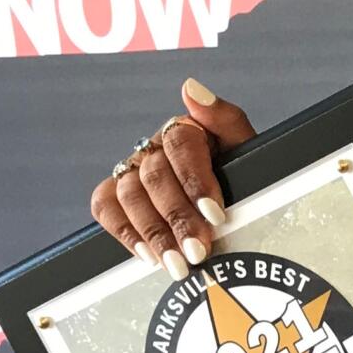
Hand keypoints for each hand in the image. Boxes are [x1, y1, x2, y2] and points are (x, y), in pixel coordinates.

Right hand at [88, 78, 256, 275]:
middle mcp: (154, 147)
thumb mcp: (248, 149)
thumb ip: (225, 118)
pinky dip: (124, 232)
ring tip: (177, 264)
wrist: (240, 205)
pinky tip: (148, 255)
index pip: (180, 144)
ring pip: (128, 195)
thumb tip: (190, 88)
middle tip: (198, 252)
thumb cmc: (243, 176)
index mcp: (186, 128)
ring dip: (154, 233)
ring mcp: (132, 171)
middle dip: (178, 218)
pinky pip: (104, 207)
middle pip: (154, 176)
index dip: (196, 180)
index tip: (215, 215)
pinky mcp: (115, 195)